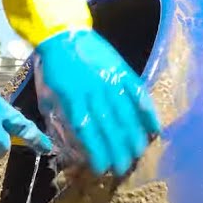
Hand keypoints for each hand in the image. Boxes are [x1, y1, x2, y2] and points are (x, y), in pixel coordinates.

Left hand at [33, 28, 160, 176]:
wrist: (63, 34)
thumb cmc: (54, 69)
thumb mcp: (48, 95)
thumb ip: (59, 119)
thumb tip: (68, 145)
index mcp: (72, 98)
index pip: (87, 130)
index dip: (97, 150)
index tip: (103, 168)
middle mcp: (93, 90)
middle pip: (108, 125)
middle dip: (117, 149)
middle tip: (124, 168)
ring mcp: (110, 79)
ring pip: (125, 112)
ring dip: (133, 135)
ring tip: (139, 153)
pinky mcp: (122, 70)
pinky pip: (137, 92)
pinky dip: (147, 110)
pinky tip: (154, 127)